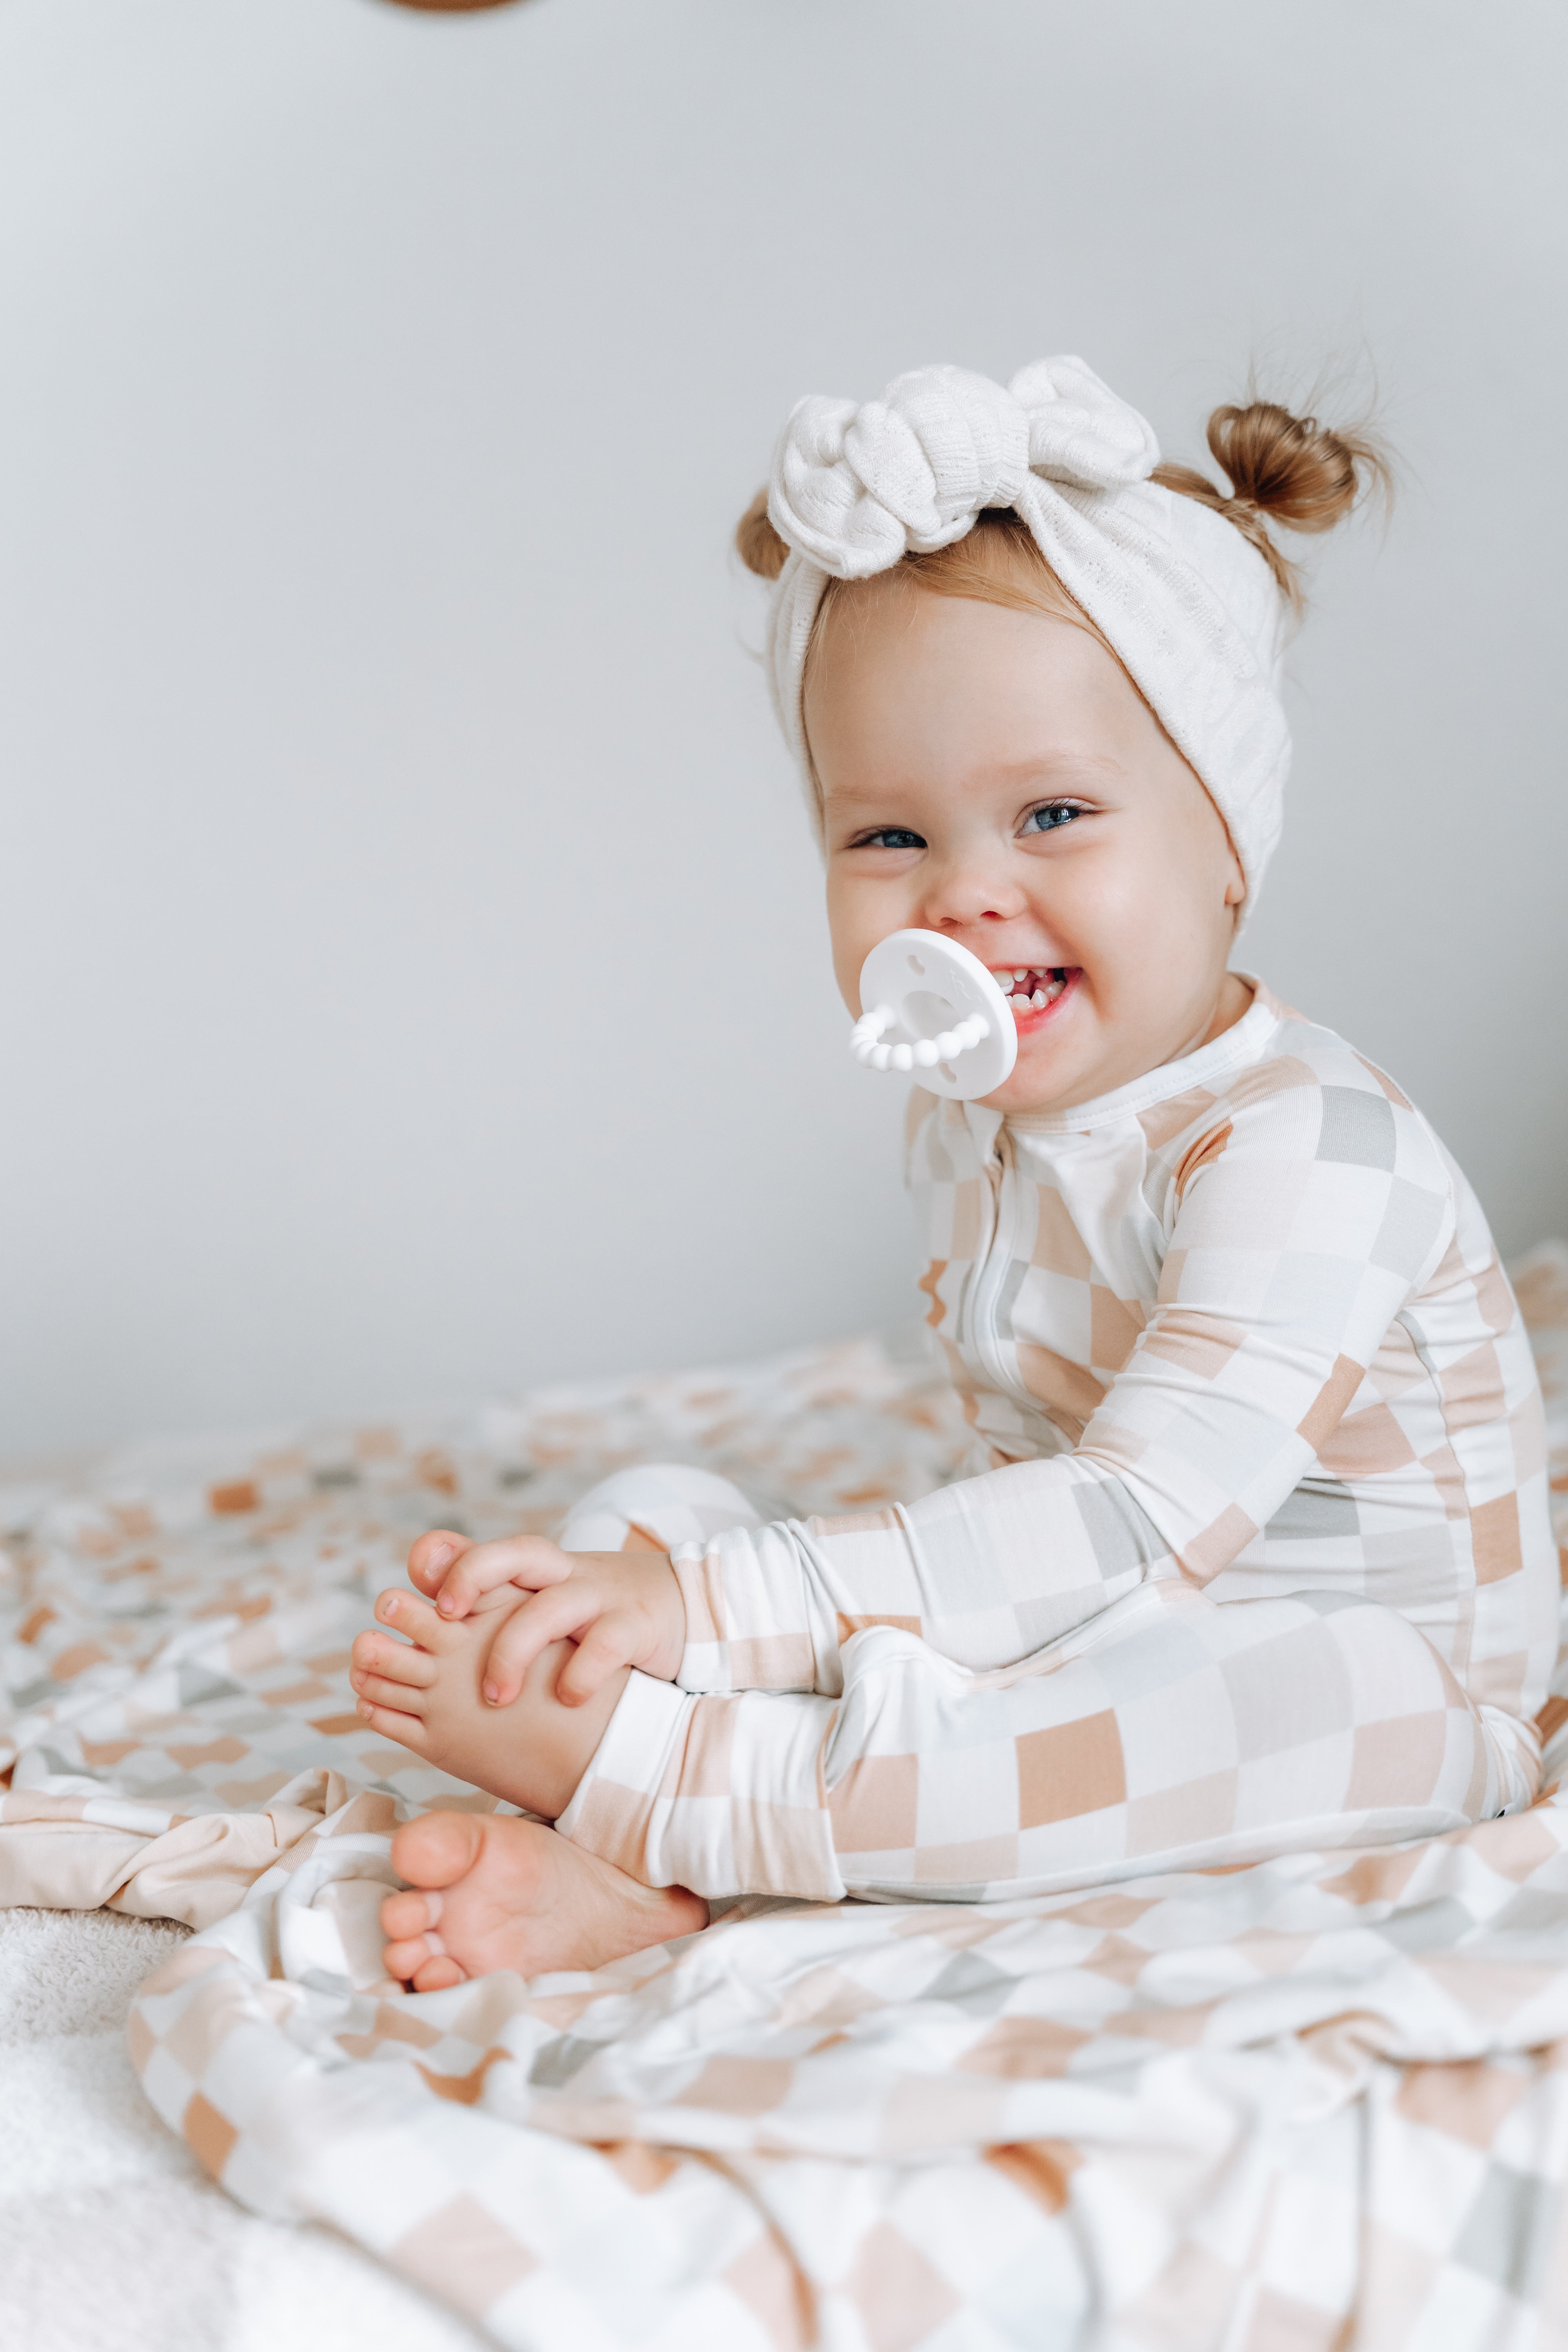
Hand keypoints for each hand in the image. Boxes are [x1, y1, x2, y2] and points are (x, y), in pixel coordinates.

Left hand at [406, 1528, 684, 1707]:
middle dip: (474, 1580)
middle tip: (444, 1622)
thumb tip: (420, 1572)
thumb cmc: (599, 1608)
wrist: (685, 1606)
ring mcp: (604, 1596)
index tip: (431, 1605)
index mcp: (543, 1570)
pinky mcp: (638, 1625)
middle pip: (519, 1554)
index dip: (457, 1567)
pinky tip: (566, 1698)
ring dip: (516, 1649)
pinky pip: (607, 1642)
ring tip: (495, 1695)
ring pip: (553, 1605)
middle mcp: (568, 1573)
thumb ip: (489, 1585)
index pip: (495, 1549)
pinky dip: (582, 1671)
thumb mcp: (547, 1594)